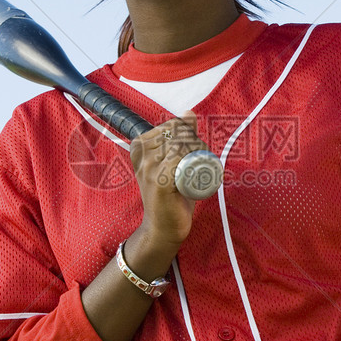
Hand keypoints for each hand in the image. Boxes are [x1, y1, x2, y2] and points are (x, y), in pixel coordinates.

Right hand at [129, 111, 207, 253]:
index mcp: (139, 145)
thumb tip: (188, 112)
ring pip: (183, 145)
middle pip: (180, 134)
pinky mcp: (159, 181)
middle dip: (198, 143)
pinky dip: (194, 160)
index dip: (190, 134)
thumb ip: (179, 137)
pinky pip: (180, 158)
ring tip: (201, 167)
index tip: (195, 149)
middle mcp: (141, 153)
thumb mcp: (171, 162)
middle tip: (201, 161)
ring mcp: (148, 167)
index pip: (173, 125)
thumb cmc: (170, 195)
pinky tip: (198, 170)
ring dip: (200, 152)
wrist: (162, 227)